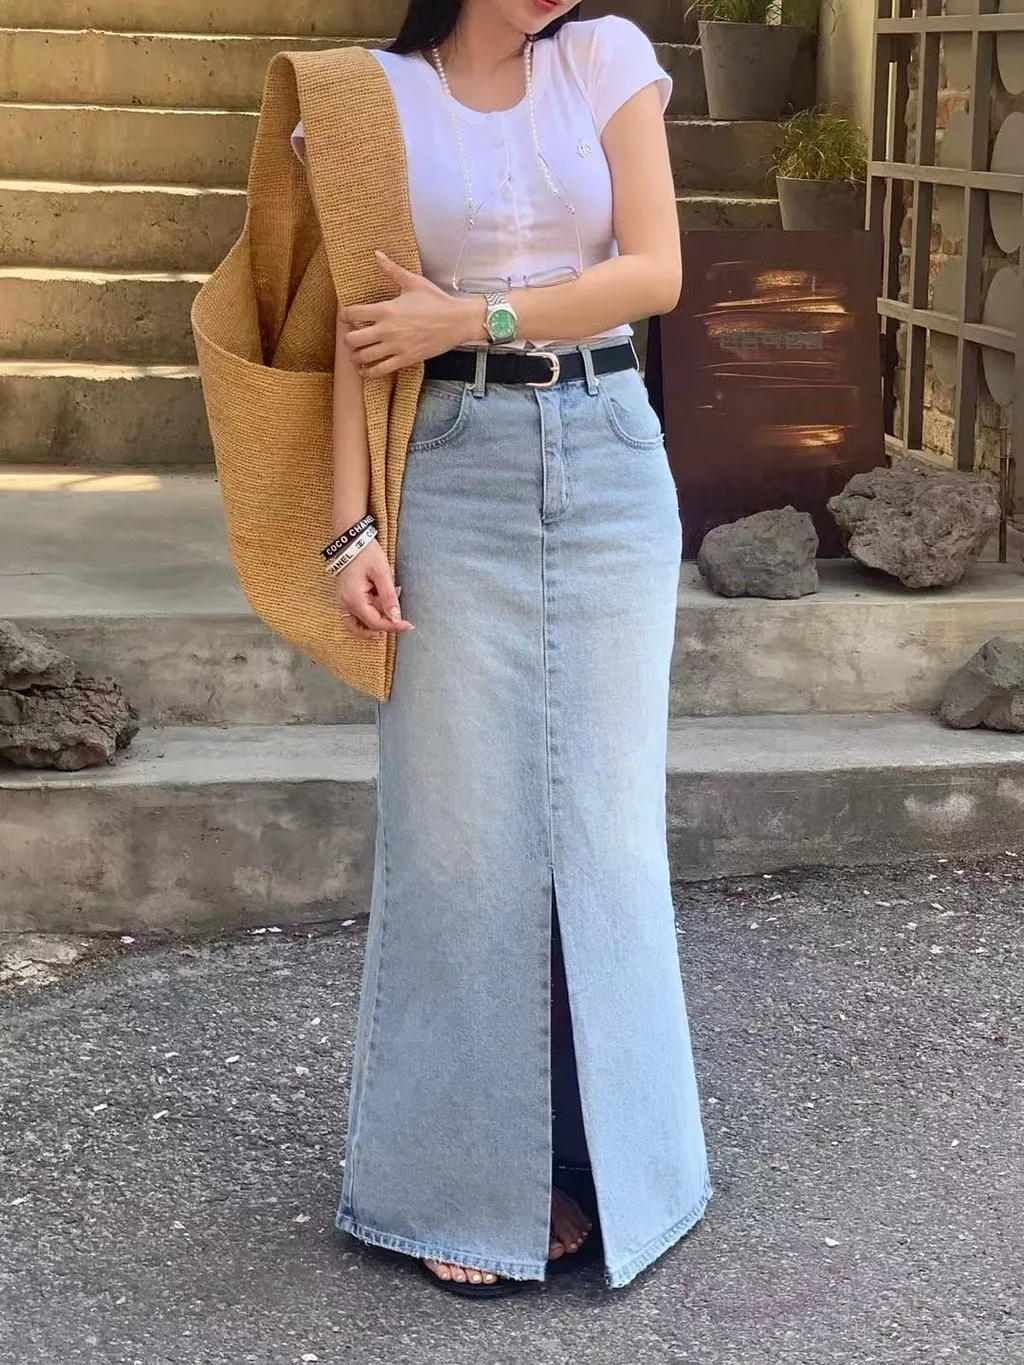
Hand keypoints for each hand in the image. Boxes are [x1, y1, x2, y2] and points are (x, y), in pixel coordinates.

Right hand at [334, 538, 413, 637]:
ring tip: (391, 616)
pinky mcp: (344, 597)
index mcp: (354, 599)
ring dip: (375, 623)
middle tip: (401, 620)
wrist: (351, 540)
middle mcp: (345, 604)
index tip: (408, 625)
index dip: (393, 626)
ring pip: (358, 624)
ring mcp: (342, 601)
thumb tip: (396, 618)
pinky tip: (381, 605)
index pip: (375, 622)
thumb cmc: (366, 553)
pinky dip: (368, 615)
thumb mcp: (382, 573)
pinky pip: (354, 615)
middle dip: (385, 624)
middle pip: (366, 626)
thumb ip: (389, 597)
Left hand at [342, 252, 483, 378]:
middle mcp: (387, 329)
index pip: (352, 314)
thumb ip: (392, 270)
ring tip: (357, 354)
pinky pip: (380, 370)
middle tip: (351, 337)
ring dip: (356, 356)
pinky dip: (369, 372)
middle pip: (352, 339)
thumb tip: (377, 254)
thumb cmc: (437, 301)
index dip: (344, 316)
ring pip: (363, 357)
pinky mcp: (405, 359)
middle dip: (348, 339)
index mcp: (386, 309)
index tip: (346, 317)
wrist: (458, 321)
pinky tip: (366, 370)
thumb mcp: (413, 282)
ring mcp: (396, 347)